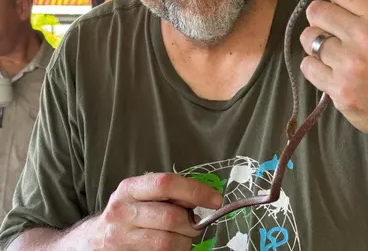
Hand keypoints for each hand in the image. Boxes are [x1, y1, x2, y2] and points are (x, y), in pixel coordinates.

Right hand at [90, 173, 221, 249]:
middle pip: (171, 217)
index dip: (194, 190)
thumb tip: (202, 197)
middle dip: (191, 223)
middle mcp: (122, 211)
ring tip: (181, 237)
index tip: (215, 199)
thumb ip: (167, 193)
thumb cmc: (127, 212)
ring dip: (184, 242)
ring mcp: (121, 238)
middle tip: (195, 224)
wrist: (93, 240)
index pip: (166, 183)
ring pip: (167, 243)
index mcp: (130, 188)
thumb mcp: (141, 195)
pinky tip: (171, 247)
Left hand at [293, 0, 367, 138]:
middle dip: (321, 17)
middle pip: (315, 12)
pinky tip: (333, 69)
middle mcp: (365, 38)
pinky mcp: (339, 90)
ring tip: (336, 51)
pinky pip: (306, 65)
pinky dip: (315, 66)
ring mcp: (350, 66)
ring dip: (316, 42)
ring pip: (307, 38)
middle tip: (334, 28)